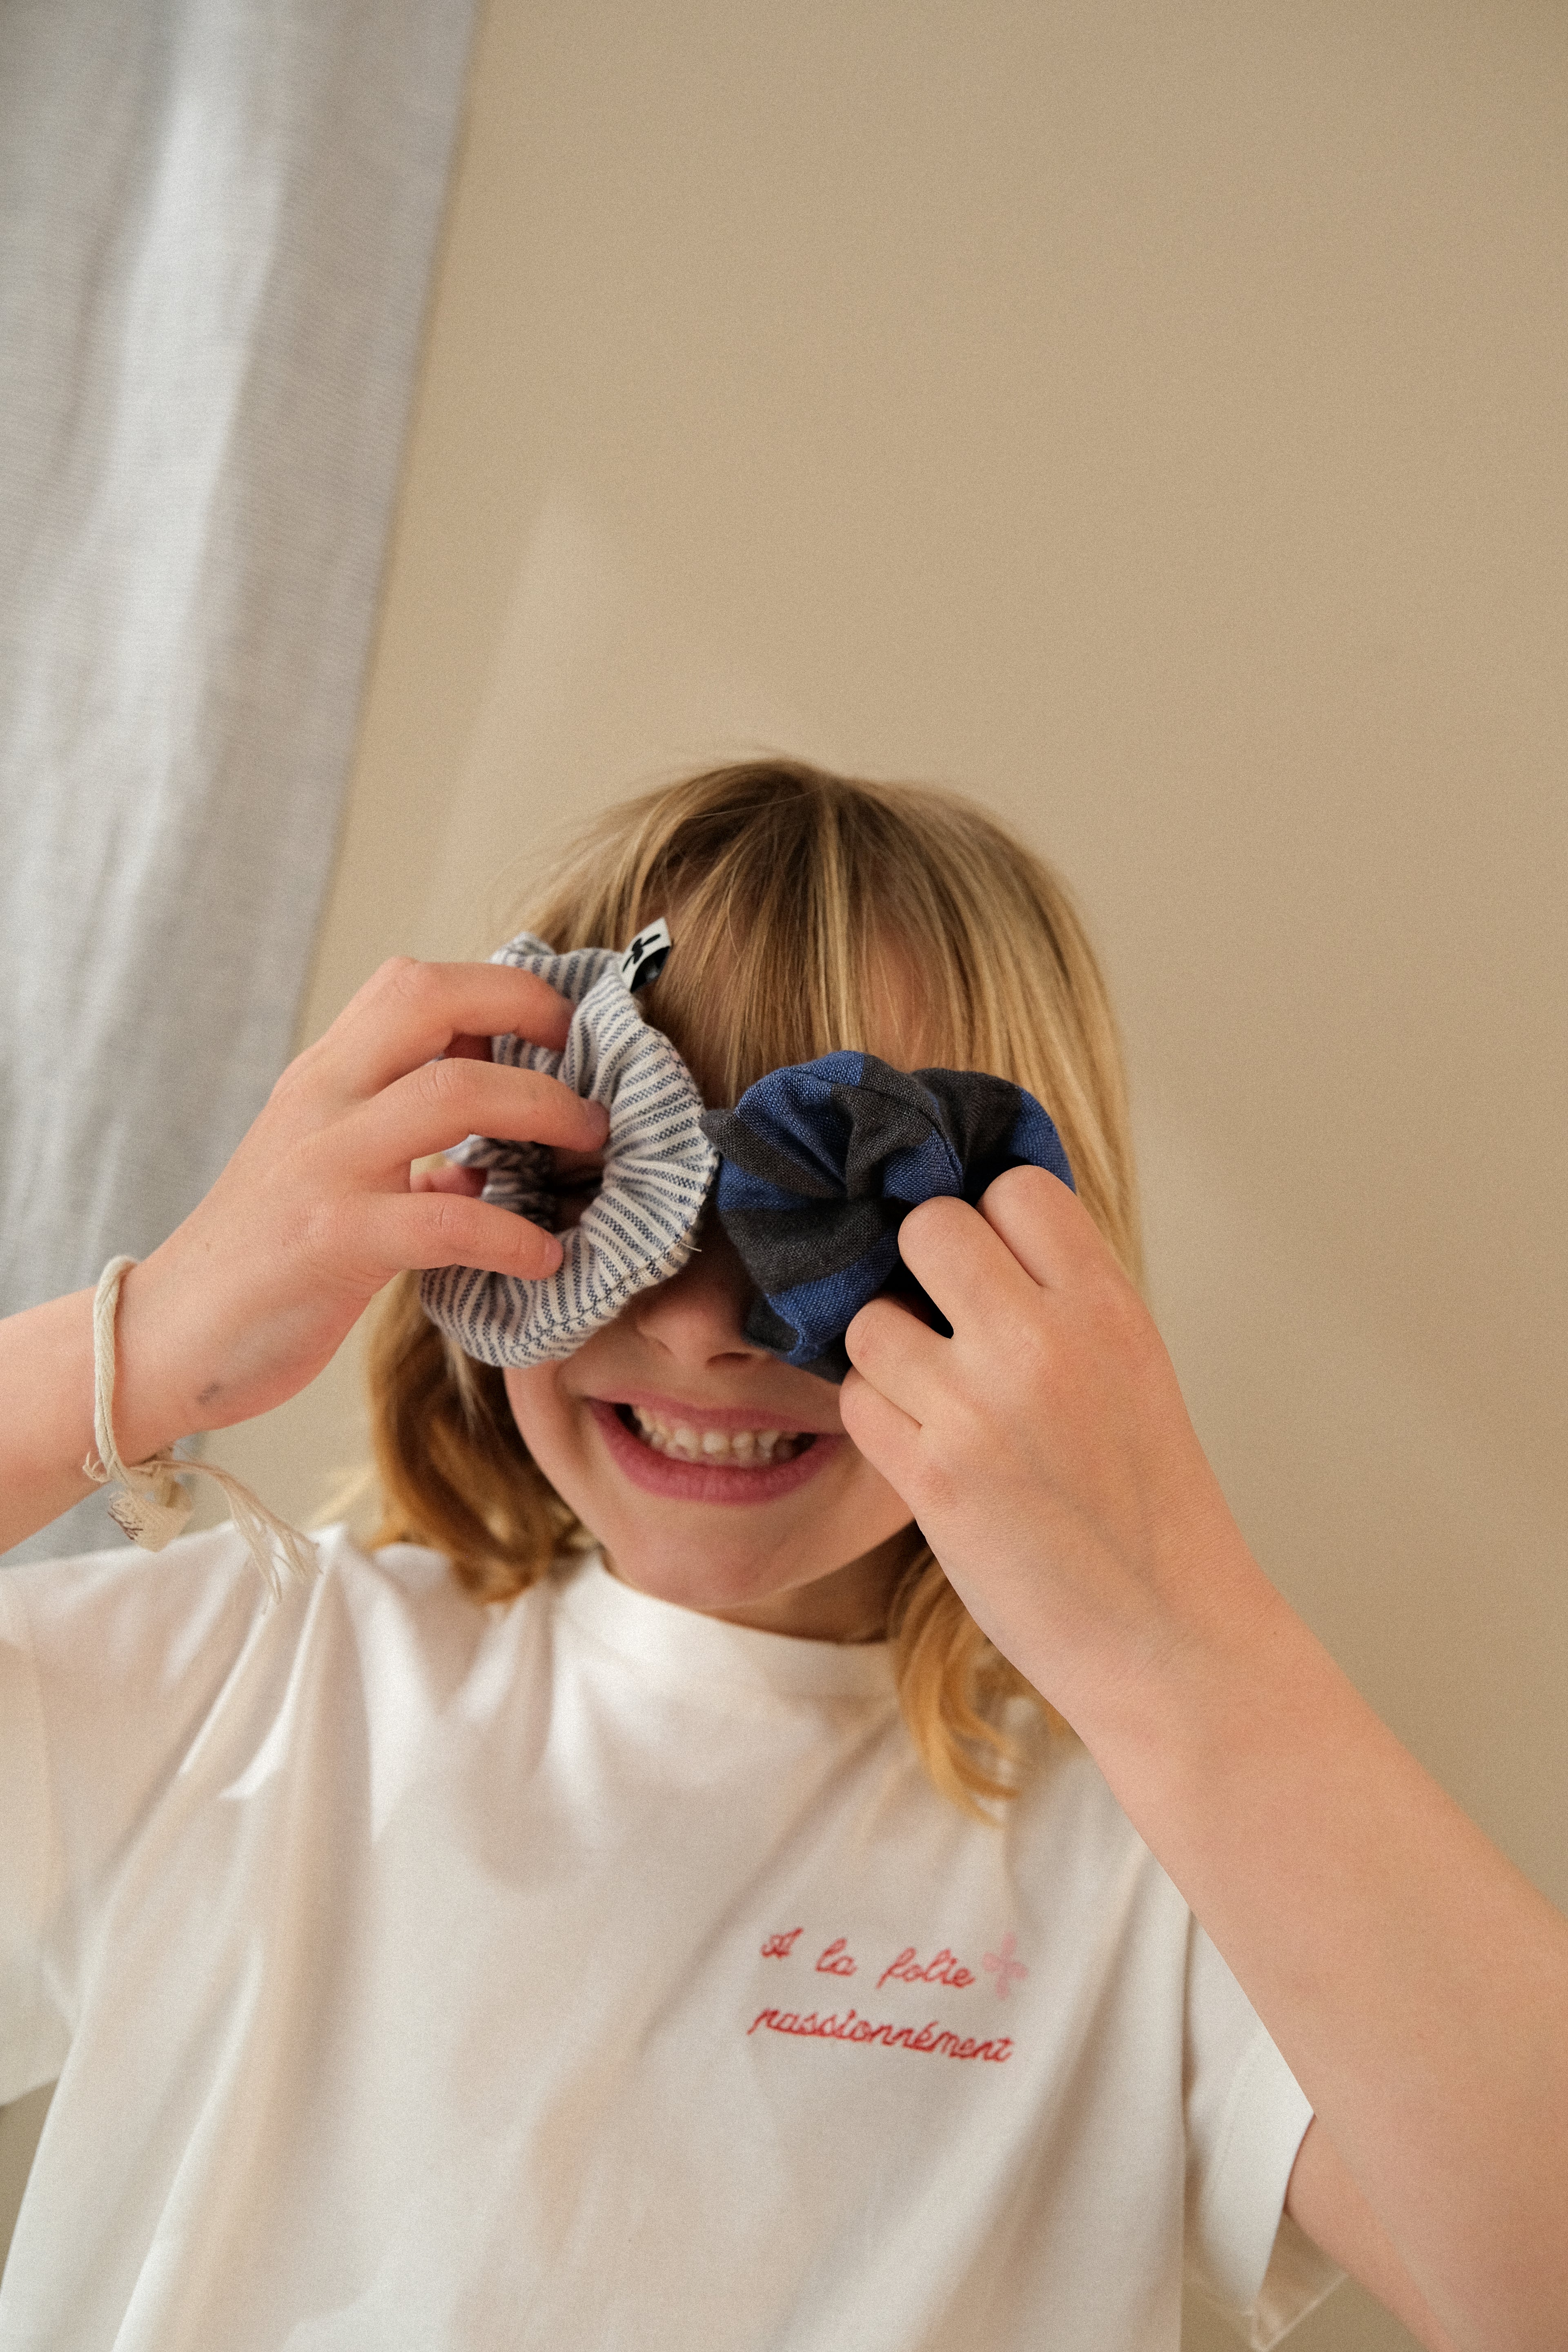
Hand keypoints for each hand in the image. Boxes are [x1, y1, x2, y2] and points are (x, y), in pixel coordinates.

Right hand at [110, 959, 606, 1460]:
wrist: (168, 1337)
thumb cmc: (267, 1257)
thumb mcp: (335, 1173)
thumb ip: (407, 1147)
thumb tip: (497, 1151)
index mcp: (325, 1077)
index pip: (414, 984)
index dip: (500, 990)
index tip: (559, 1035)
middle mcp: (322, 1100)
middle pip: (430, 999)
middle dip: (528, 1014)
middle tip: (589, 1076)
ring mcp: (323, 1165)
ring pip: (451, 1092)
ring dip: (544, 1111)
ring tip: (590, 1148)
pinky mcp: (329, 1241)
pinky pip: (444, 1217)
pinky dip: (511, 1235)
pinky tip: (544, 1258)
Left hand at [839, 1166, 1258, 1716]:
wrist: (1165, 1633)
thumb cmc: (1148, 1501)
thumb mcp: (1134, 1366)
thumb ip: (1064, 1295)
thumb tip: (978, 1226)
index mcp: (1107, 1309)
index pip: (1015, 1188)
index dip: (991, 1218)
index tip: (994, 1263)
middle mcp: (1042, 1344)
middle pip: (928, 1228)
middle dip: (923, 1269)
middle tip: (945, 1320)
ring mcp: (980, 1411)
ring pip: (871, 1319)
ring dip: (887, 1352)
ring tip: (932, 1395)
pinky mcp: (932, 1480)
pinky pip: (857, 1400)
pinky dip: (877, 1420)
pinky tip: (920, 1446)